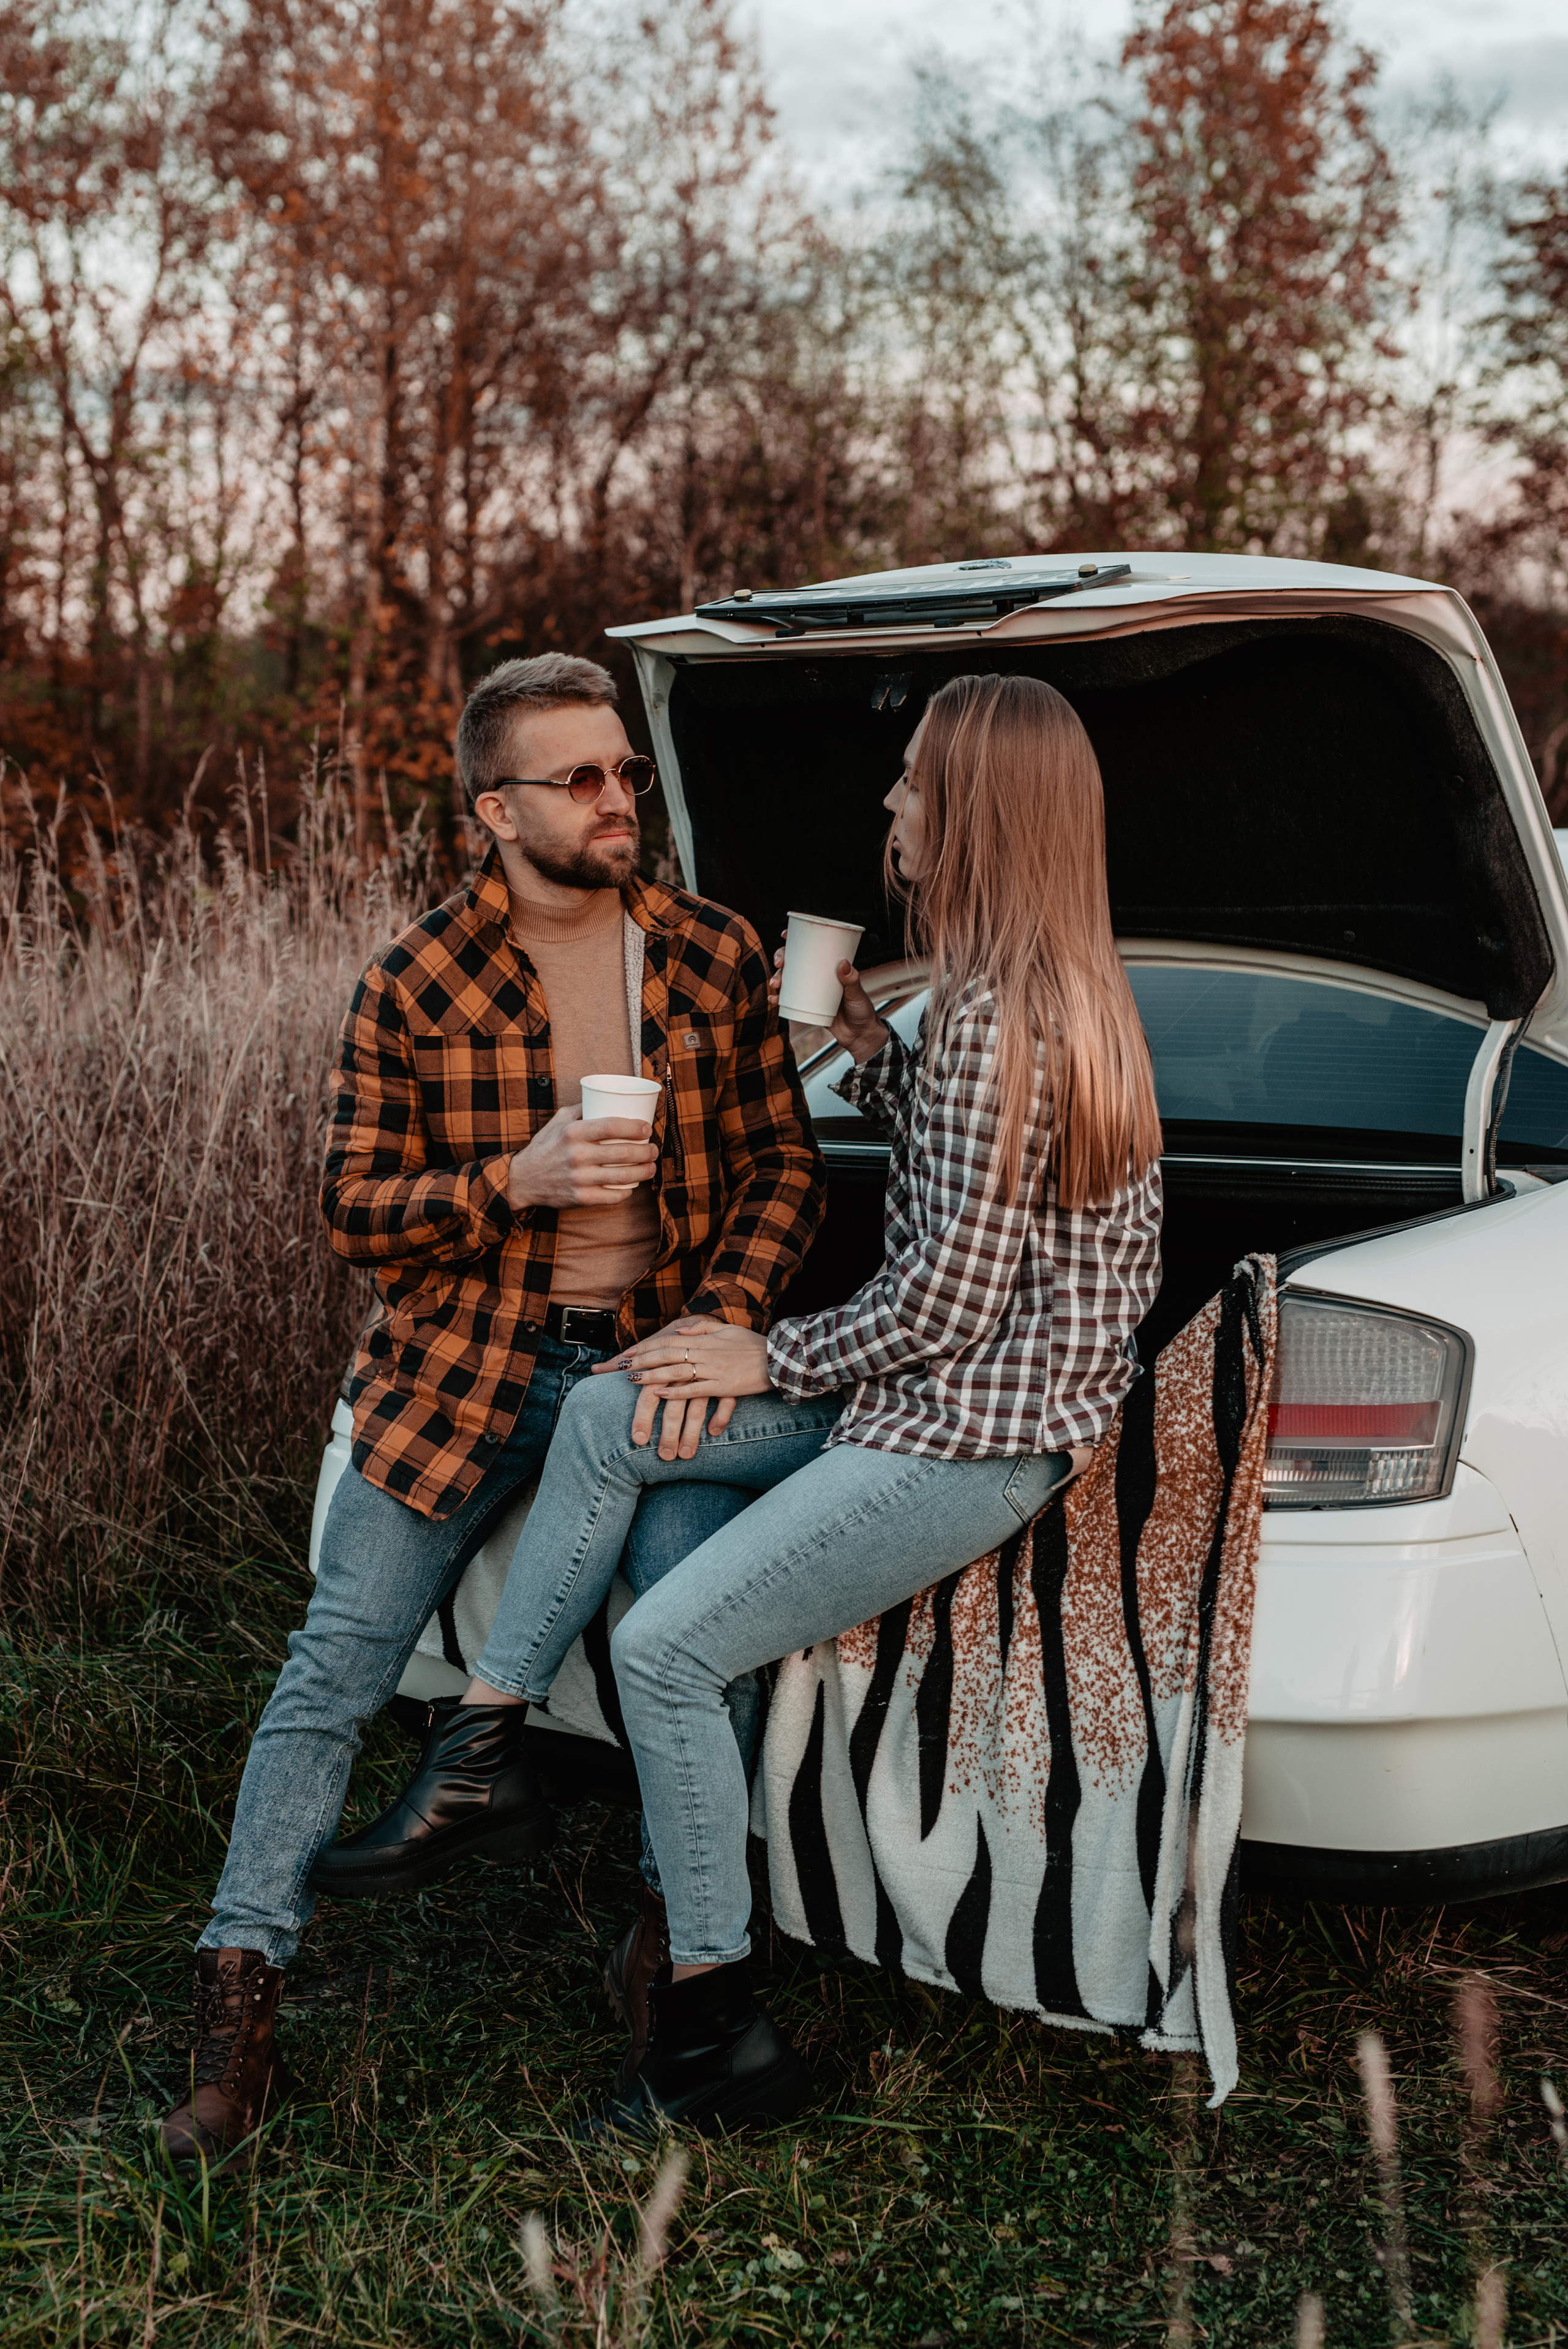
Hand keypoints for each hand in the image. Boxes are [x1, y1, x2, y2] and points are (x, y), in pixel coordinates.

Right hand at [507, 1104, 658, 1211]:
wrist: (523, 1179)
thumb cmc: (545, 1147)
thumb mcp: (558, 1120)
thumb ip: (582, 1108)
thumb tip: (606, 1097)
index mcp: (573, 1133)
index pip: (612, 1126)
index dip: (635, 1127)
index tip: (647, 1128)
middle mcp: (576, 1155)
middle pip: (623, 1152)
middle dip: (647, 1151)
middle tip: (654, 1150)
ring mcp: (579, 1178)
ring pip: (622, 1176)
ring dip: (644, 1172)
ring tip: (651, 1167)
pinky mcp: (580, 1198)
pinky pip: (612, 1196)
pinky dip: (627, 1192)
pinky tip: (633, 1186)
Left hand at [594, 1314, 771, 1458]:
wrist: (780, 1359)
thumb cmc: (754, 1345)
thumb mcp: (728, 1330)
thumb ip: (703, 1328)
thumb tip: (681, 1327)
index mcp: (706, 1339)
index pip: (669, 1340)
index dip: (647, 1347)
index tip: (627, 1353)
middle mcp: (706, 1353)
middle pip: (667, 1355)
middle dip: (642, 1360)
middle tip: (620, 1367)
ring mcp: (713, 1370)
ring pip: (676, 1372)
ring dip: (652, 1375)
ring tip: (632, 1380)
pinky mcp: (722, 1387)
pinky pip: (695, 1390)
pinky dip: (676, 1392)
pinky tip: (659, 1393)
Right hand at [767, 933, 887, 1065]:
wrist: (860, 1035)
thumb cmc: (862, 1010)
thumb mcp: (857, 993)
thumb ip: (851, 980)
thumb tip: (843, 963)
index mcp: (829, 967)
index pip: (811, 949)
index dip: (795, 940)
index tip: (785, 935)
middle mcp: (817, 976)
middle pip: (794, 962)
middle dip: (782, 959)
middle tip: (780, 963)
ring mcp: (810, 991)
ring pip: (789, 980)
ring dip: (777, 979)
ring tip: (775, 984)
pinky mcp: (806, 1007)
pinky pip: (789, 1001)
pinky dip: (779, 999)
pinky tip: (774, 999)